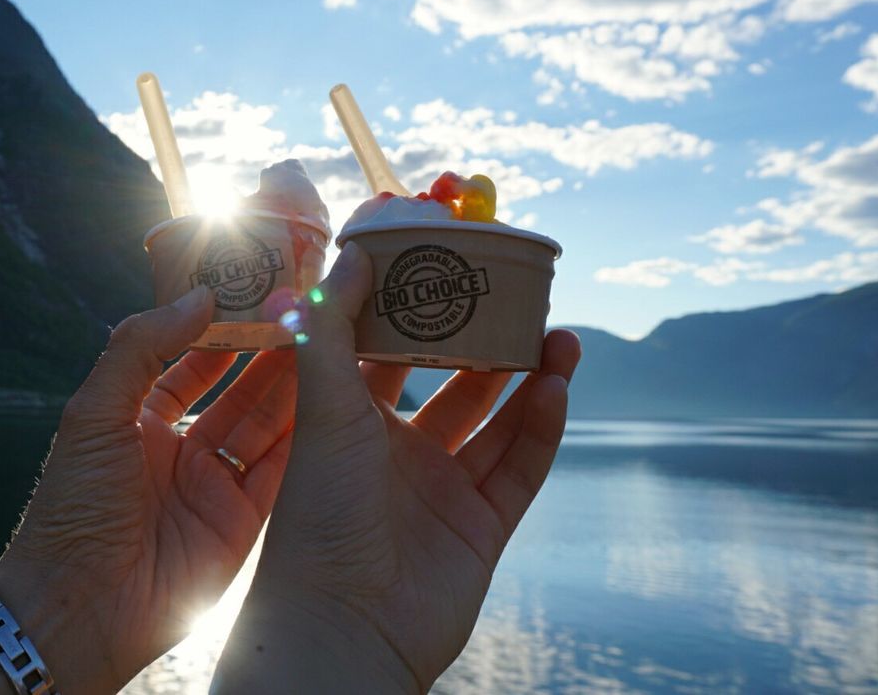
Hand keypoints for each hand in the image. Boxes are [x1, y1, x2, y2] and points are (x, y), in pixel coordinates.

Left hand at [0, 285, 295, 693]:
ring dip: (297, 382)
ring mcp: (215, 483)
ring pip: (267, 421)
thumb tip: (199, 296)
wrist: (80, 606)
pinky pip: (282, 467)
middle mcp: (182, 446)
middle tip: (312, 307)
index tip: (260, 288)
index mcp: (140, 417)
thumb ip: (140, 348)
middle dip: (272, 348)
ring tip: (333, 337)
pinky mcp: (243, 520)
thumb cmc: (73, 508)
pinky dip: (308, 434)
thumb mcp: (93, 414)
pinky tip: (334, 395)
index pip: (191, 358)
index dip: (224, 324)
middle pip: (239, 386)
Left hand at [215, 243, 579, 692]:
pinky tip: (557, 385)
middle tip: (519, 295)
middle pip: (453, 382)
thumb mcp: (322, 407)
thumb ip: (332, 329)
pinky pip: (519, 468)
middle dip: (486, 340)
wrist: (345, 624)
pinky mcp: (481, 527)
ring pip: (496, 421)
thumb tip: (351, 253)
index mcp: (349, 422)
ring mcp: (442, 490)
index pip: (389, 351)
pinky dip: (541, 428)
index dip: (417, 310)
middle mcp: (396, 452)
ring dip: (528, 377)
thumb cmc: (318, 513)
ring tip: (559, 333)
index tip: (448, 264)